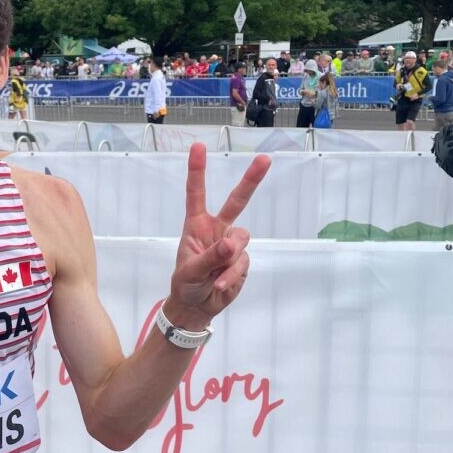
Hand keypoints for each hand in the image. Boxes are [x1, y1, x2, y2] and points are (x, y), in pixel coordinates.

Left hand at [165, 143, 270, 327]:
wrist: (196, 306)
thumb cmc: (186, 283)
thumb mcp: (190, 271)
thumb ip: (210, 257)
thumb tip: (232, 244)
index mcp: (197, 225)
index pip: (196, 193)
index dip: (197, 170)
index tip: (198, 146)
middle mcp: (217, 230)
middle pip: (237, 201)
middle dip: (251, 180)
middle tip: (265, 159)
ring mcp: (232, 245)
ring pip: (241, 241)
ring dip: (229, 261)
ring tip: (214, 277)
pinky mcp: (242, 261)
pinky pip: (243, 263)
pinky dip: (231, 276)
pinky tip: (220, 285)